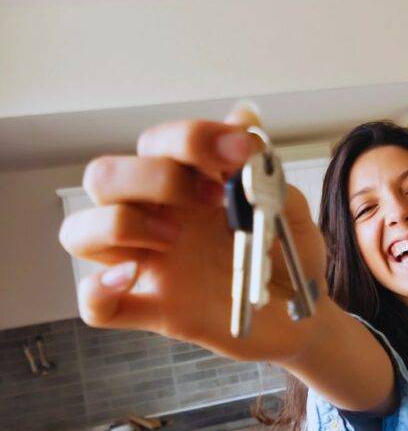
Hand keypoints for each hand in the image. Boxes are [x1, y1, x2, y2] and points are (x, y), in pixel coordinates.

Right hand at [58, 105, 328, 362]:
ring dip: (119, 224)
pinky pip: (96, 307)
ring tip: (173, 237)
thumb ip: (266, 171)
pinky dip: (97, 292)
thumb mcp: (290, 212)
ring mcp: (151, 264)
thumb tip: (245, 117)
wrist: (305, 314)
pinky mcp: (154, 310)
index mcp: (188, 186)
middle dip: (153, 176)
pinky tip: (130, 280)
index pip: (158, 143)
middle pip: (104, 176)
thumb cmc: (290, 259)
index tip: (242, 151)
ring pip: (79, 232)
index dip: (192, 137)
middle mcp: (158, 217)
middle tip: (212, 198)